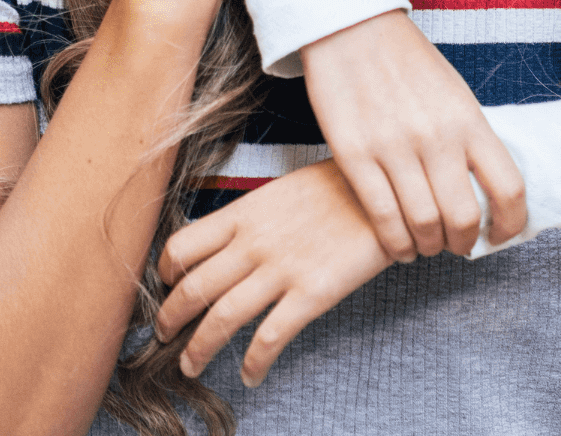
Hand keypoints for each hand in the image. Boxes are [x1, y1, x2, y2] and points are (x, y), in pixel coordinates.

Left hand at [155, 160, 391, 387]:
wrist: (394, 190)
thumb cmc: (345, 185)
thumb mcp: (288, 188)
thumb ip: (256, 215)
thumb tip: (232, 241)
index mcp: (246, 212)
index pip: (182, 246)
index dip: (165, 273)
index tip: (167, 287)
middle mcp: (255, 242)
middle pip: (192, 289)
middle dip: (169, 321)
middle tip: (165, 337)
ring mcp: (283, 268)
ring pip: (220, 319)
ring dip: (198, 350)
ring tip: (192, 366)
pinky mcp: (313, 293)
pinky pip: (270, 338)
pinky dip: (254, 363)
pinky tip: (251, 375)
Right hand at [300, 11, 527, 259]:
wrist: (354, 30)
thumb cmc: (408, 62)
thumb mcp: (455, 93)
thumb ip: (469, 137)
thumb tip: (483, 185)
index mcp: (469, 119)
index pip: (509, 186)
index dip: (511, 224)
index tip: (501, 236)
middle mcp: (437, 136)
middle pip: (464, 216)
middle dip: (464, 243)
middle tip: (458, 246)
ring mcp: (395, 147)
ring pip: (422, 223)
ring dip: (428, 246)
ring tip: (427, 247)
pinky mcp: (355, 155)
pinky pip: (382, 216)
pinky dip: (394, 243)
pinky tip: (399, 247)